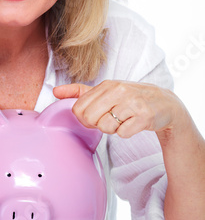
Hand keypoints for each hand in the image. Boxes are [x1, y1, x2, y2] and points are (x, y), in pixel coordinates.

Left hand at [53, 80, 185, 138]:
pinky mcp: (144, 116)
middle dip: (97, 125)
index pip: (79, 108)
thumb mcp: (106, 91)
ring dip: (113, 129)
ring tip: (122, 120)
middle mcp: (119, 91)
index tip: (95, 116)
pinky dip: (126, 132)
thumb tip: (55, 92)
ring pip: (106, 127)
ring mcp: (132, 103)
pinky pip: (123, 133)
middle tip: (109, 120)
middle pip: (89, 118)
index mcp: (106, 85)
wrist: (164, 103)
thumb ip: (79, 92)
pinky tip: (133, 124)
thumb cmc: (130, 98)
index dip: (84, 118)